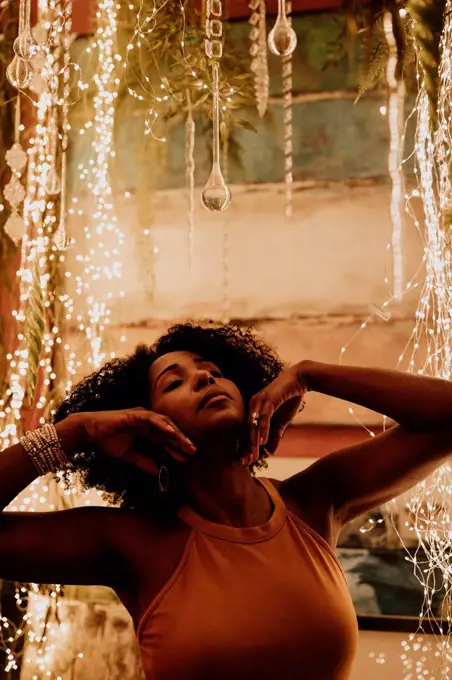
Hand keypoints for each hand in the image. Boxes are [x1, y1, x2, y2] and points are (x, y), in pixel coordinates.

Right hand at [71, 408, 195, 475]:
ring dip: (176, 433)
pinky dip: (162, 424)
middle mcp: (146, 422)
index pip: (165, 440)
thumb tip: (157, 472)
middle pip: (169, 431)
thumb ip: (143, 462)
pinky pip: (152, 418)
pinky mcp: (135, 414)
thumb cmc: (106, 441)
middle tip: (193, 451)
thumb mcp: (128, 455)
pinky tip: (171, 432)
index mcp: (145, 431)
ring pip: (164, 423)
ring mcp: (142, 416)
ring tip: (186, 443)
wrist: (88, 432)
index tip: (186, 458)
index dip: (175, 448)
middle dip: (181, 441)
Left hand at [244, 366, 307, 464]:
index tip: (245, 463)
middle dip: (245, 448)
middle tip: (244, 463)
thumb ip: (275, 434)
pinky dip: (262, 429)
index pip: (247, 431)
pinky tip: (262, 442)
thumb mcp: (283, 420)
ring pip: (253, 425)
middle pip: (247, 430)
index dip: (246, 447)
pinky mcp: (268, 399)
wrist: (300, 379)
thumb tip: (270, 451)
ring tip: (252, 457)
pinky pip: (263, 417)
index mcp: (254, 410)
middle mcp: (253, 405)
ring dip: (252, 442)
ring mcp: (259, 401)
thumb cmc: (290, 398)